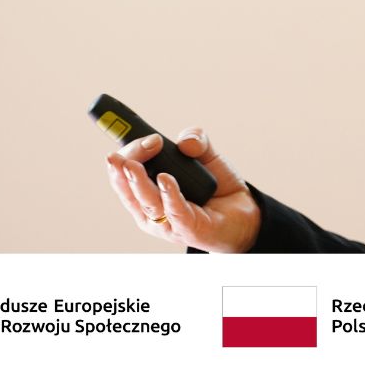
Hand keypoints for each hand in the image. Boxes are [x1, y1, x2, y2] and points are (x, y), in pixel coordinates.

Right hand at [105, 127, 260, 252]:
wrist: (244, 211)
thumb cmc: (215, 187)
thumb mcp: (207, 156)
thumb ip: (197, 141)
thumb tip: (186, 141)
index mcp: (148, 192)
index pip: (123, 175)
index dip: (125, 154)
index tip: (131, 134)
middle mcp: (152, 210)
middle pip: (128, 190)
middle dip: (122, 169)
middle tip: (121, 153)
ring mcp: (169, 223)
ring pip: (147, 203)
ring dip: (138, 183)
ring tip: (131, 165)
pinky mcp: (190, 230)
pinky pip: (176, 212)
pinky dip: (169, 194)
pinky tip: (165, 179)